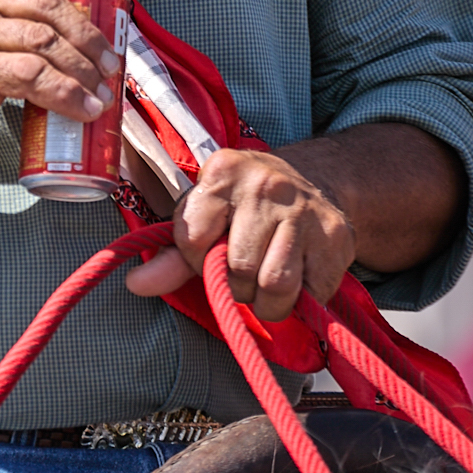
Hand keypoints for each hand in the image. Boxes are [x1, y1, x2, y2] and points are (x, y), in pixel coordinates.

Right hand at [0, 0, 124, 151]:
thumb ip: (17, 9)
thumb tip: (84, 19)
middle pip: (49, 4)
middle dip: (90, 35)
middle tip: (111, 62)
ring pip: (45, 42)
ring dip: (83, 70)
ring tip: (101, 92)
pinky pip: (32, 76)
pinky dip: (65, 94)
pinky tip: (82, 108)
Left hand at [124, 147, 355, 321]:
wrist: (314, 182)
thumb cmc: (245, 208)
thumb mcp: (205, 219)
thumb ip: (172, 256)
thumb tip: (136, 285)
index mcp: (223, 171)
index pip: (193, 238)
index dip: (198, 259)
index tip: (211, 252)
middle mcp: (266, 183)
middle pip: (239, 268)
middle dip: (238, 285)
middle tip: (245, 270)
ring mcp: (305, 208)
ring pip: (276, 285)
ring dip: (269, 301)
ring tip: (269, 281)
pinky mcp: (337, 234)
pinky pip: (313, 292)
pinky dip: (304, 298)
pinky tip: (301, 275)